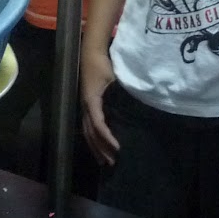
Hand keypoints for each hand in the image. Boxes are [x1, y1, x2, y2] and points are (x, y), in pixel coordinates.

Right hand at [80, 46, 119, 165]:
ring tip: (104, 161)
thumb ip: (121, 94)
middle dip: (101, 149)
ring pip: (87, 132)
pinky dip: (93, 139)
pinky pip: (87, 126)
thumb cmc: (102, 65)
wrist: (90, 54)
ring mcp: (84, 107)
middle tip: (112, 163)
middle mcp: (85, 107)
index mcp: (92, 102)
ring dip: (95, 147)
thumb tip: (133, 109)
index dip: (107, 138)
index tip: (118, 148)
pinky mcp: (86, 105)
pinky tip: (99, 146)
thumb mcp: (114, 79)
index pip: (98, 125)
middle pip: (91, 133)